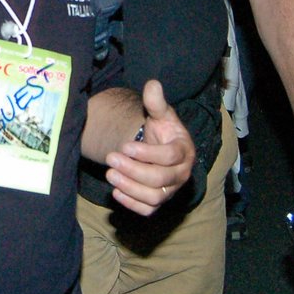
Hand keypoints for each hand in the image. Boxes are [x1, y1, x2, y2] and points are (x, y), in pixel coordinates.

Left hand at [104, 79, 195, 214]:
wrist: (160, 147)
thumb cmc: (162, 130)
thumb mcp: (160, 114)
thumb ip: (156, 102)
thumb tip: (152, 84)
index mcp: (184, 150)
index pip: (171, 156)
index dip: (148, 153)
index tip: (125, 146)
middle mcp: (181, 173)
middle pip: (161, 179)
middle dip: (134, 170)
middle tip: (111, 159)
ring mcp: (171, 190)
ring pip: (154, 197)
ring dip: (130, 188)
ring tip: (109, 174)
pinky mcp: (159, 201)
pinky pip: (148, 210)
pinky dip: (132, 204)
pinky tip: (115, 191)